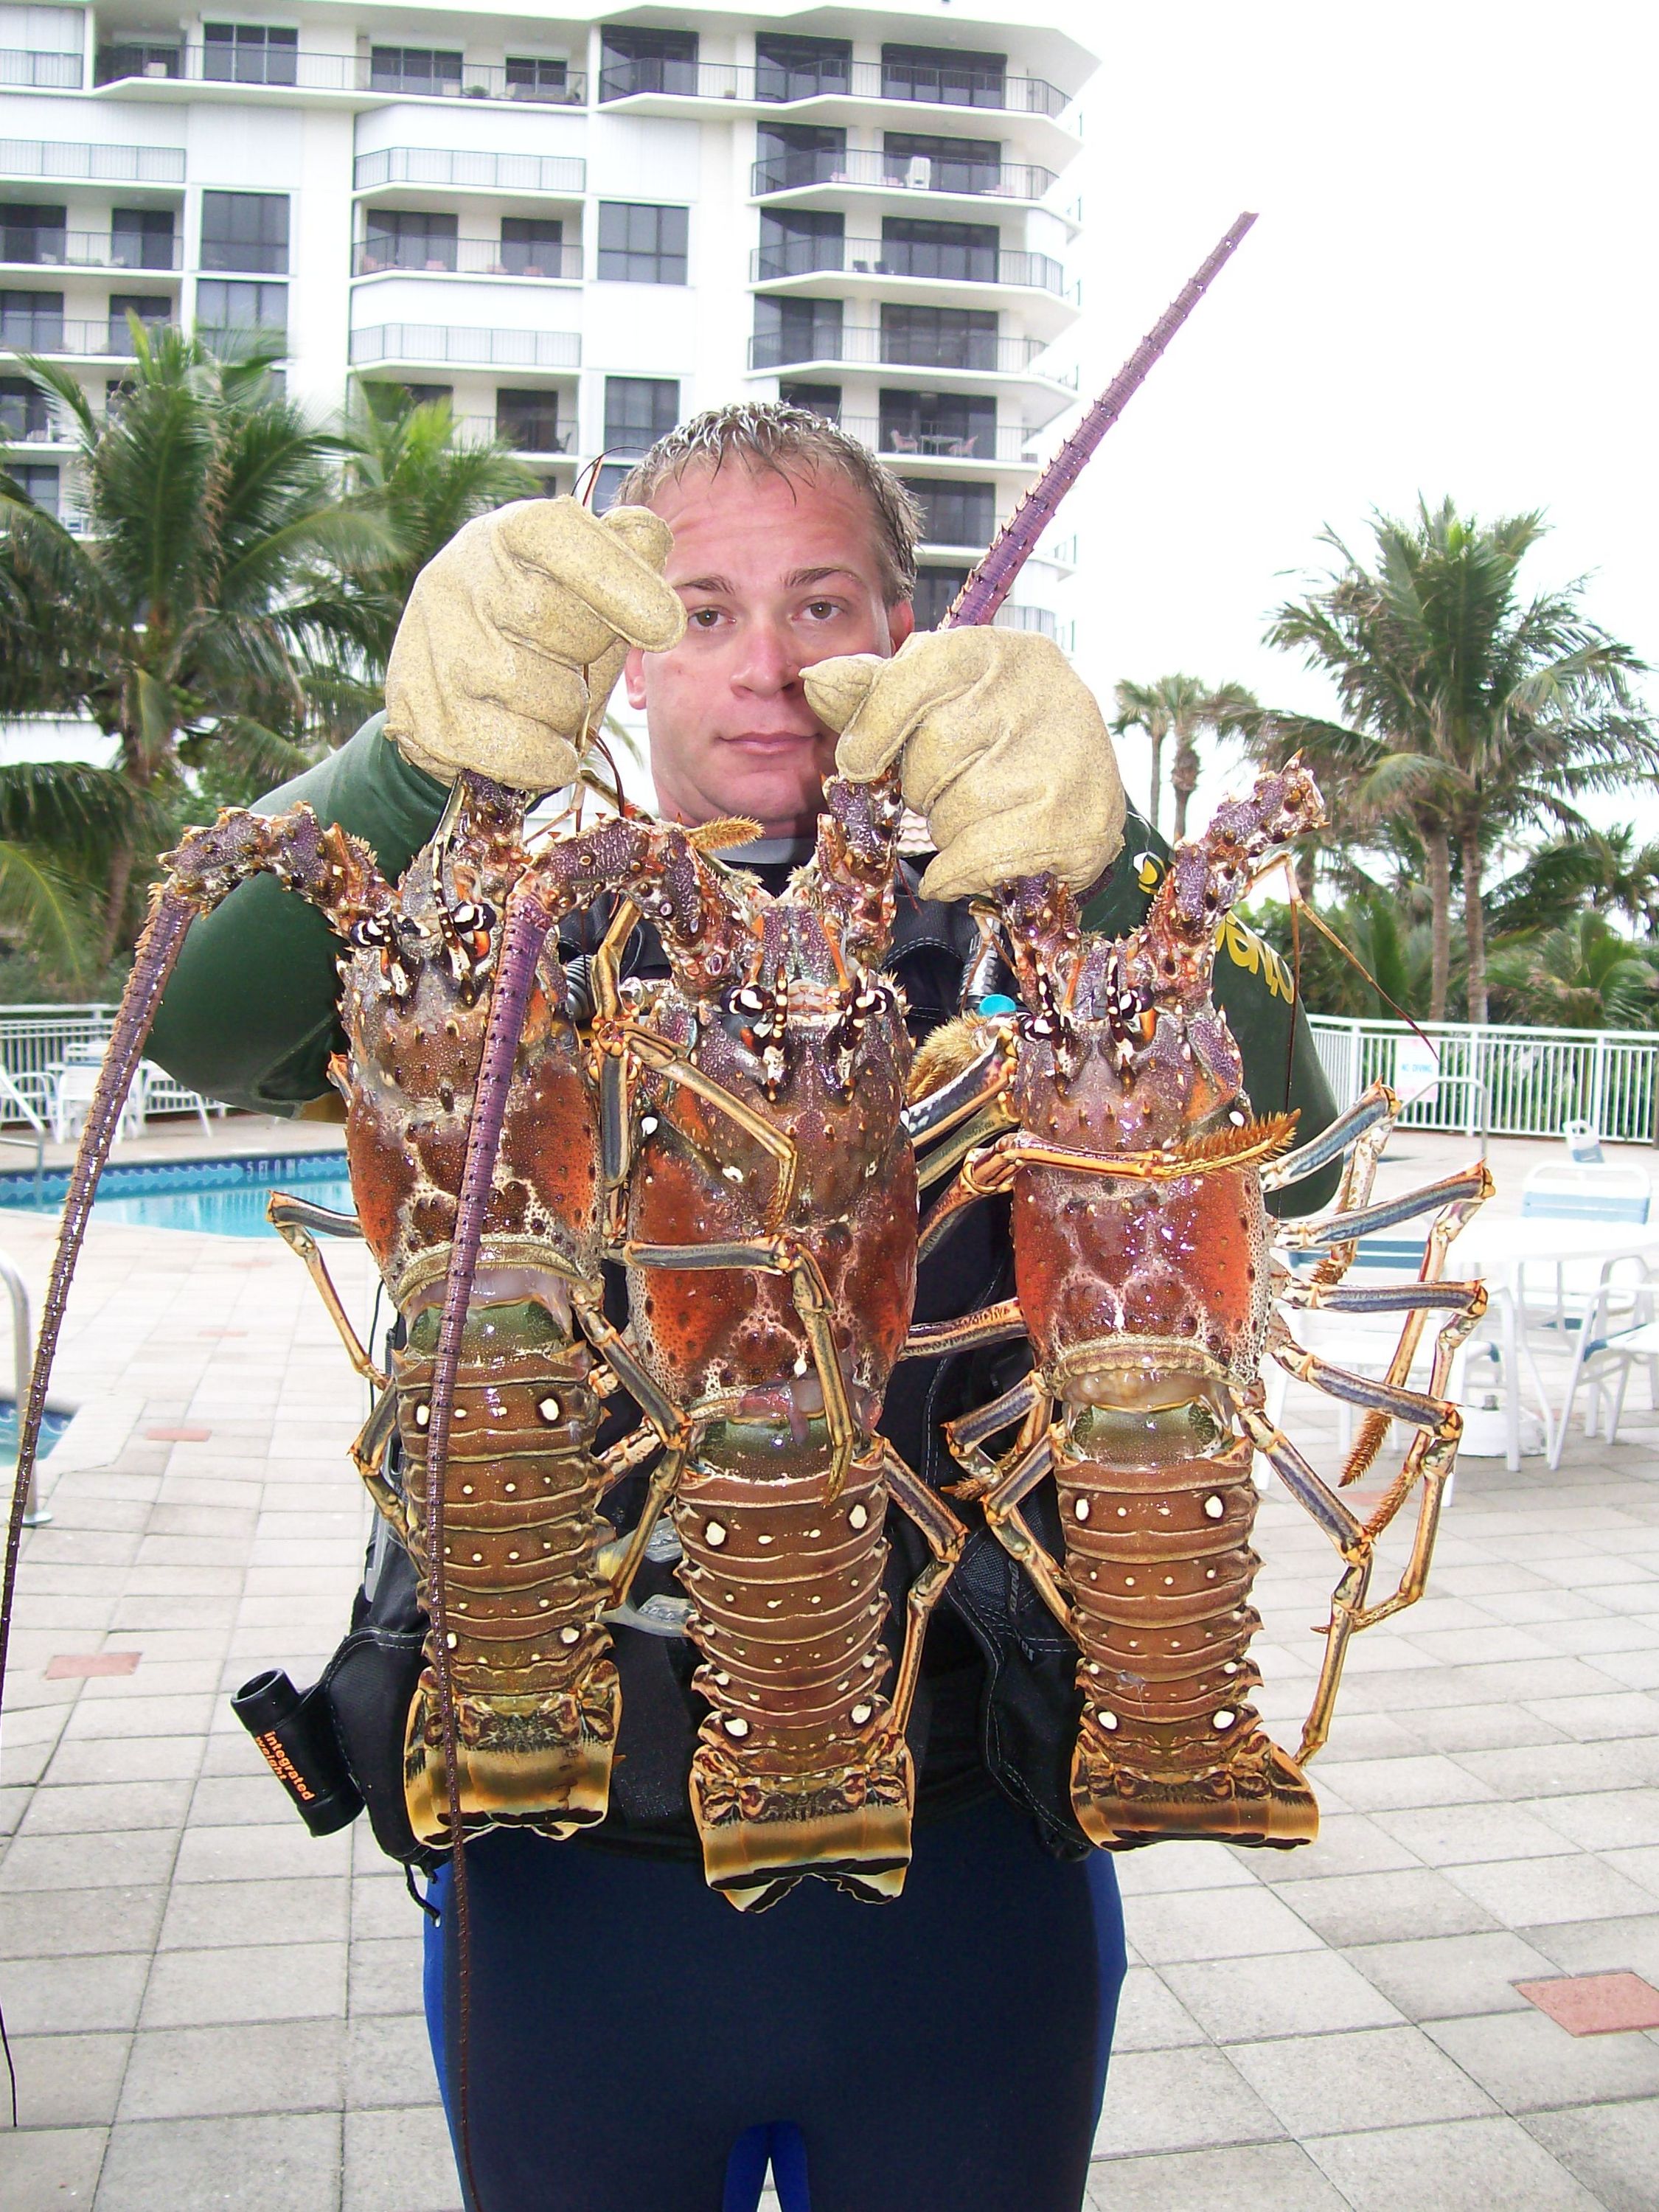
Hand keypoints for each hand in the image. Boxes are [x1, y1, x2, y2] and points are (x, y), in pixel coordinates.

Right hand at [384, 498, 684, 792]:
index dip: (620, 580)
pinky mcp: (427, 715)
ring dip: (567, 715)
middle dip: (587, 659)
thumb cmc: (538, 641)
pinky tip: (535, 745)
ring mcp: (437, 647)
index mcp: (506, 535)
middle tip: (569, 665)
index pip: (560, 536)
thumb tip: (649, 532)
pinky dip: (546, 759)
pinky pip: (522, 749)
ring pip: (547, 695)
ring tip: (543, 704)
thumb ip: (622, 565)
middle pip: (564, 625)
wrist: (452, 706)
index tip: (668, 627)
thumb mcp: (586, 598)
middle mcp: (459, 577)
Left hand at [804, 630, 1125, 903]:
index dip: (872, 732)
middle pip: (930, 755)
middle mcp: (1038, 691)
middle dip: (923, 787)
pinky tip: (961, 865)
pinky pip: (980, 857)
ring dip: (946, 829)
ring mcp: (1065, 757)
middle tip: (951, 786)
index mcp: (994, 650)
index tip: (860, 762)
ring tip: (977, 814)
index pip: (906, 683)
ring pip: (954, 811)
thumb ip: (873, 693)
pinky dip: (956, 871)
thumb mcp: (933, 699)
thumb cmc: (992, 735)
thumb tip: (816, 682)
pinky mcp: (1079, 821)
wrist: (1081, 787)